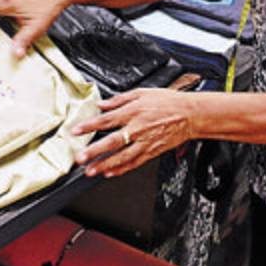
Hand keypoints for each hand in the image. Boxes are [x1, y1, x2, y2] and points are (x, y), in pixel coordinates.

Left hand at [73, 88, 196, 176]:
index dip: (89, 126)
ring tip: (91, 170)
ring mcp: (145, 142)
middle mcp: (137, 128)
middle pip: (112, 142)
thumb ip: (119, 99)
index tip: (75, 131)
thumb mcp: (142, 92)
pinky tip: (110, 173)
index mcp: (133, 112)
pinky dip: (122, 169)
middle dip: (95, 151)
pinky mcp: (152, 151)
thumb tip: (102, 104)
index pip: (106, 120)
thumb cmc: (168, 101)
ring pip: (122, 156)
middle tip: (80, 158)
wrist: (190, 114)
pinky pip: (135, 162)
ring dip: (105, 164)